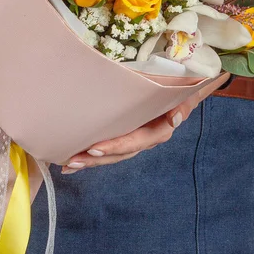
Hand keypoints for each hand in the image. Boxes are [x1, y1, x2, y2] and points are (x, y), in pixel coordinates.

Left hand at [60, 84, 216, 173]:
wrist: (184, 89)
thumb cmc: (181, 90)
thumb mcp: (185, 95)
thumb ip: (183, 106)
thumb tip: (174, 119)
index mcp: (158, 131)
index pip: (134, 142)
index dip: (115, 147)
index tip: (94, 149)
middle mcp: (145, 138)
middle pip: (119, 153)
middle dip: (96, 159)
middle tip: (73, 161)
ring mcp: (134, 138)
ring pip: (112, 154)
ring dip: (91, 160)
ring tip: (69, 165)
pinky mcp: (126, 133)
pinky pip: (109, 146)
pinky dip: (91, 154)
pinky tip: (71, 160)